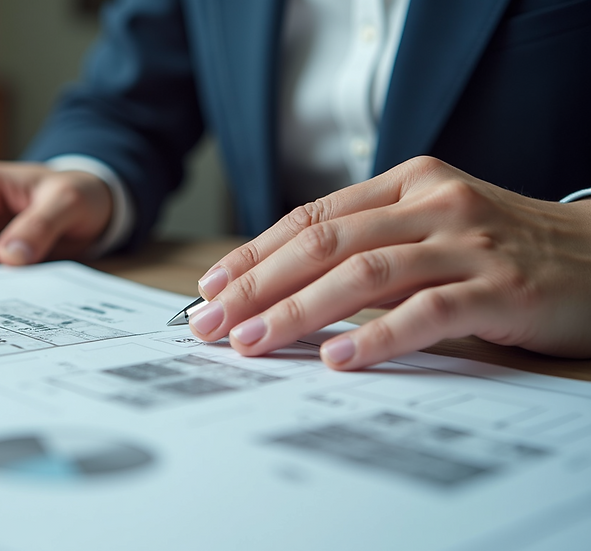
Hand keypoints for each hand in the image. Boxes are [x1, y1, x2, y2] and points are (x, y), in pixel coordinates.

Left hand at [188, 156, 590, 368]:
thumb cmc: (503, 250)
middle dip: (257, 285)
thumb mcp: (431, 229)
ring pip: (363, 273)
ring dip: (298, 310)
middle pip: (324, 243)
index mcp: (407, 184)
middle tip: (212, 324)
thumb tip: (281, 285)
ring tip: (253, 342)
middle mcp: (432, 204)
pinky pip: (426, 310)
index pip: (310, 217)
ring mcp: (468, 243)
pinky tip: (336, 357)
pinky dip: (376, 335)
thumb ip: (369, 245)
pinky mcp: (501, 288)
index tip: (209, 289)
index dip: (253, 254)